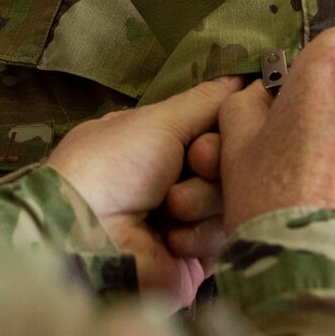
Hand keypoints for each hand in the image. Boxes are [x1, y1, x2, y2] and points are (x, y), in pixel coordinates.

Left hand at [47, 78, 239, 308]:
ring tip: (170, 208)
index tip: (225, 123)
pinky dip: (200, 234)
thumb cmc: (114, 165)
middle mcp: (175, 177)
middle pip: (231, 163)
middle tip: (194, 164)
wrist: (88, 238)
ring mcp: (187, 218)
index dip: (226, 126)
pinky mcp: (196, 258)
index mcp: (160, 141)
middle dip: (213, 161)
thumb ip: (206, 101)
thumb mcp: (157, 120)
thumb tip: (246, 77)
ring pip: (232, 199)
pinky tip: (171, 239)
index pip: (217, 127)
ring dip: (203, 199)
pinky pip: (225, 238)